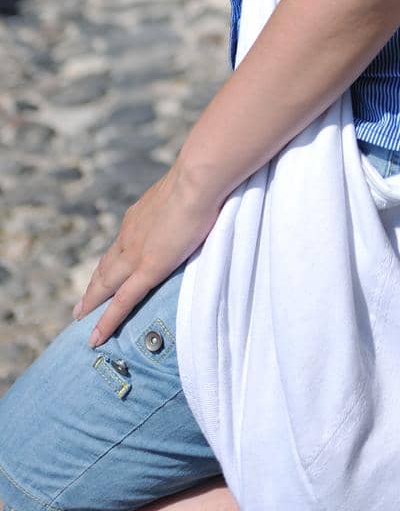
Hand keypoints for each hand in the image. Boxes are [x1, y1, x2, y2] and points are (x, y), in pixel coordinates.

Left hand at [72, 163, 223, 346]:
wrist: (198, 179)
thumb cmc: (201, 179)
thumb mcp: (184, 192)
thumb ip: (183, 203)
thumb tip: (196, 202)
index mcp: (138, 216)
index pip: (120, 243)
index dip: (110, 261)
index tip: (104, 271)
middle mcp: (130, 234)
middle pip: (106, 266)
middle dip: (94, 284)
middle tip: (81, 304)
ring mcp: (135, 253)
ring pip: (107, 284)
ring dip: (93, 300)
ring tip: (81, 316)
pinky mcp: (147, 269)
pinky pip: (122, 301)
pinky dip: (107, 321)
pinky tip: (96, 336)